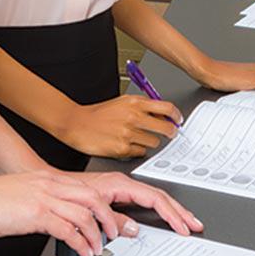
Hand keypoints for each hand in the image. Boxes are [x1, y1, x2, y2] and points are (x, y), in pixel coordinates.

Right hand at [0, 169, 132, 255]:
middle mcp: (49, 185)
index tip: (108, 219)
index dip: (103, 204)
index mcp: (46, 180)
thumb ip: (40, 200)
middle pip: (93, 197)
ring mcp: (44, 198)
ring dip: (97, 233)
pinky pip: (68, 228)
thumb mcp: (21, 193)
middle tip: (114, 233)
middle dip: (109, 217)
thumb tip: (52, 217)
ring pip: (85, 212)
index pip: (85, 188)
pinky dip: (80, 242)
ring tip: (98, 246)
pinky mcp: (36, 214)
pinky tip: (82, 250)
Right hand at [61, 95, 182, 158]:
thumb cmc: (98, 114)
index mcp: (134, 103)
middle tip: (169, 134)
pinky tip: (126, 144)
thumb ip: (141, 106)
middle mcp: (133, 117)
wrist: (77, 123)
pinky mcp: (122, 149)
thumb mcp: (121, 102)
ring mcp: (128, 134)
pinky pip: (140, 153)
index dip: (176, 116)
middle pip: (166, 128)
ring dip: (149, 142)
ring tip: (136, 138)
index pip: (166, 108)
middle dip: (170, 132)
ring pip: (154, 143)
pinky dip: (136, 150)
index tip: (178, 120)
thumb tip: (162, 113)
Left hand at [70, 170, 203, 237]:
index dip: (172, 214)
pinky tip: (164, 217)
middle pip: (159, 196)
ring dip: (171, 210)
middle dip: (179, 211)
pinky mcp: (118, 193)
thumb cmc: (69, 191)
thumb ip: (114, 220)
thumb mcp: (93, 208)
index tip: (183, 227)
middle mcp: (123, 184)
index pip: (154, 198)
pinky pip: (144, 200)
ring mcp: (122, 188)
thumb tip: (134, 229)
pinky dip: (158, 209)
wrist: (52, 184)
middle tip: (195, 224)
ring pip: (153, 197)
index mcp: (120, 184)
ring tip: (186, 222)